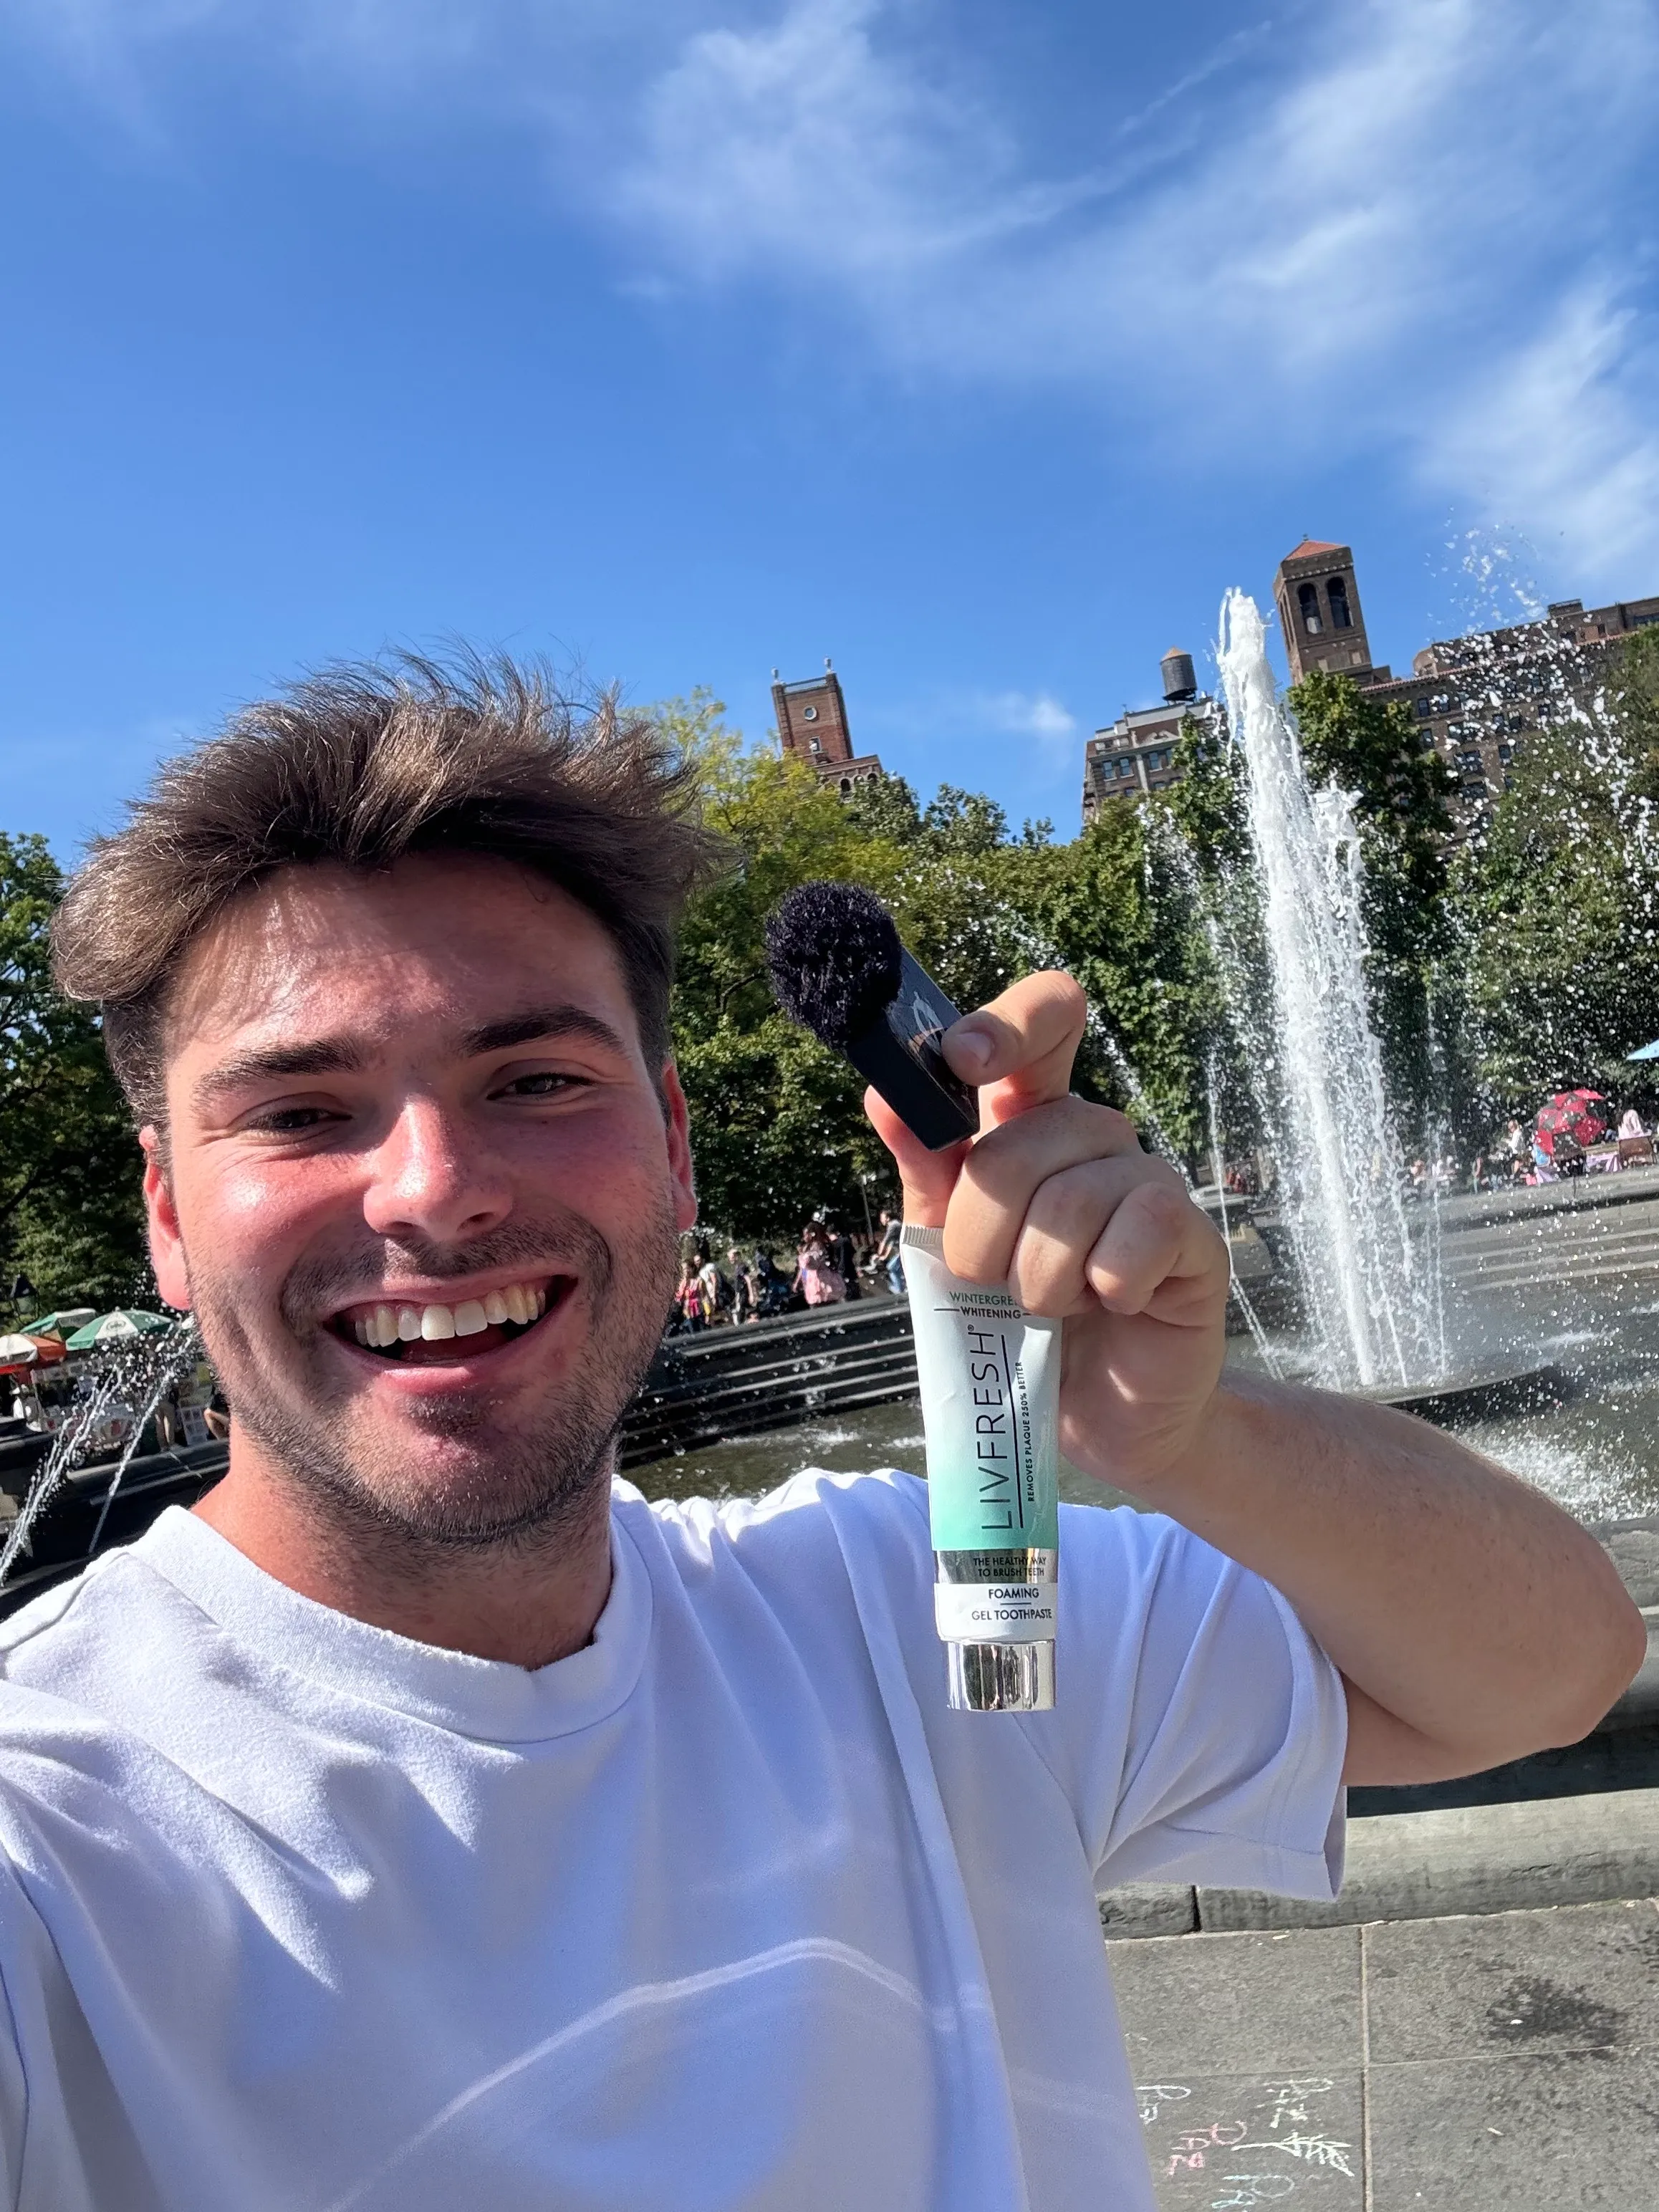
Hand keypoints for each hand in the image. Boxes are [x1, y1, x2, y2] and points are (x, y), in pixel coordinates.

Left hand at [863, 972, 1230, 1495]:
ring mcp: (1149, 1184)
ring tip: (1052, 1307)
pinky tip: (1113, 1306)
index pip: (1044, 1021)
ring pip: (1072, 1197)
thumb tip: (883, 1092)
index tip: (963, 1057)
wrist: (1087, 1419)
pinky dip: (1104, 1285)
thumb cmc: (1012, 1328)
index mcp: (1031, 1122)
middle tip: (991, 1282)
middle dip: (983, 1229)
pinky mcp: (1193, 1238)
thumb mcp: (946, 1252)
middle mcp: (1093, 1139)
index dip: (1006, 1023)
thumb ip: (925, 1174)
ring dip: (1039, 1277)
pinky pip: (1140, 1231)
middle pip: (1025, 1136)